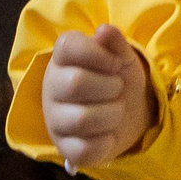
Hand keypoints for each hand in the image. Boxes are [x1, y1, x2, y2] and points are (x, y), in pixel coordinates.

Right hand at [42, 27, 156, 172]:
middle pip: (75, 83)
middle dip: (109, 87)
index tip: (115, 63)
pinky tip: (109, 134)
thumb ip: (114, 42)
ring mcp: (54, 119)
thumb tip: (104, 30)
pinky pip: (83, 149)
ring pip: (80, 119)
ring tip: (116, 110)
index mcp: (62, 58)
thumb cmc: (117, 77)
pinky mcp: (63, 147)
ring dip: (111, 115)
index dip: (98, 54)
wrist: (129, 112)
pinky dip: (105, 142)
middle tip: (117, 88)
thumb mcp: (122, 56)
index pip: (68, 46)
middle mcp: (51, 86)